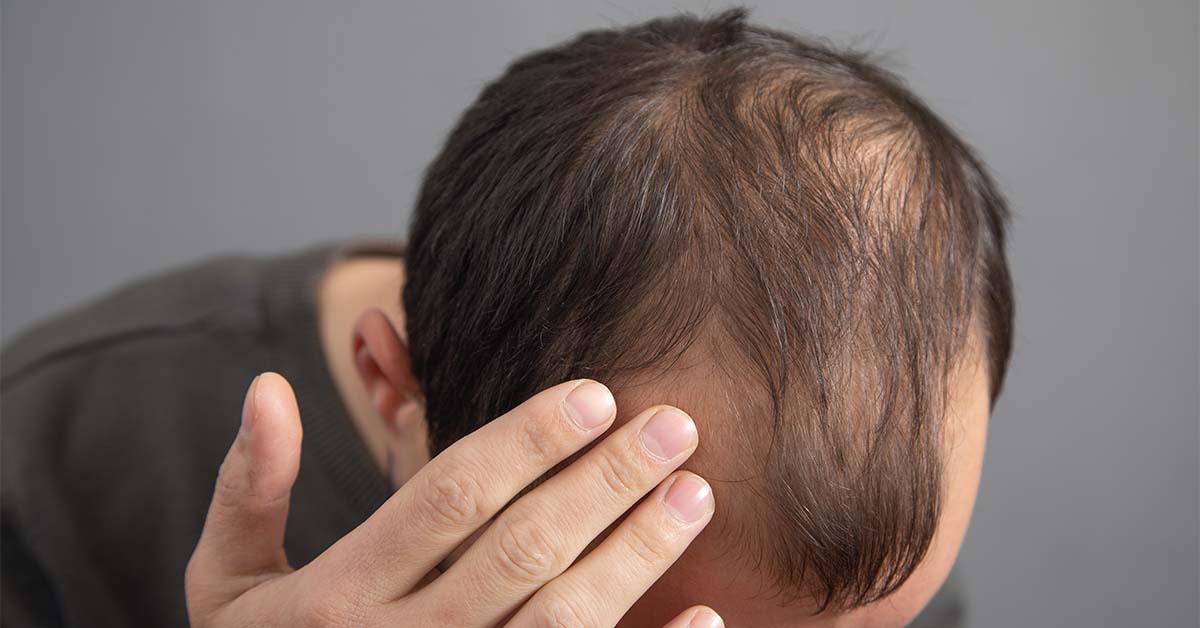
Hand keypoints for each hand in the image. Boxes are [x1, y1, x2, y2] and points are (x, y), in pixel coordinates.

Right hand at [185, 373, 721, 626]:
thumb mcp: (228, 586)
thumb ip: (249, 490)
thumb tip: (270, 385)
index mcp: (339, 596)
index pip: (450, 496)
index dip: (528, 440)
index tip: (596, 393)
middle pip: (524, 548)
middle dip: (606, 481)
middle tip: (676, 424)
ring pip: (563, 619)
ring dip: (637, 555)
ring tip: (696, 494)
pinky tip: (707, 615)